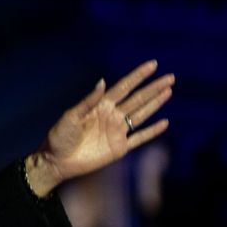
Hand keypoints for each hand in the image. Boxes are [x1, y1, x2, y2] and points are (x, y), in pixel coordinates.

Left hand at [29, 59, 172, 192]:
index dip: (138, 76)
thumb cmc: (59, 138)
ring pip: (141, 114)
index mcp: (100, 106)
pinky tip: (164, 122)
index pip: (124, 87)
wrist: (55, 162)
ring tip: (168, 91)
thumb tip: (103, 81)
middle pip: (137, 99)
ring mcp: (117, 132)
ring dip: (155, 103)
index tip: (153, 65)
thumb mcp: (70, 117)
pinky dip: (152, 131)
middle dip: (153, 88)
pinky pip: (139, 138)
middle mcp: (112, 116)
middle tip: (170, 77)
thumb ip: (88, 101)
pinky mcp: (119, 148)